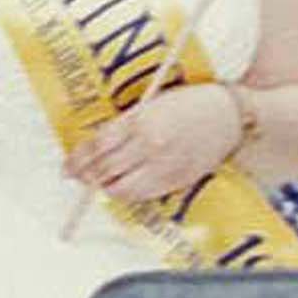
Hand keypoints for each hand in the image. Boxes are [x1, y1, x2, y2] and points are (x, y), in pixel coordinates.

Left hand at [64, 82, 244, 204]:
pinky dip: (126, 193)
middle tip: (74, 176)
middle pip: (104, 168)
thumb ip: (126, 123)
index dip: (78, 159)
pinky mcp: (176, 180)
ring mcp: (164, 166)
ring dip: (104, 187)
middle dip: (85, 175)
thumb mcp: (153, 102)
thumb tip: (96, 145)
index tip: (67, 165)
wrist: (229, 116)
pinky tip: (121, 187)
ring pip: (120, 188)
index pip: (98, 146)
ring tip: (98, 182)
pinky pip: (142, 195)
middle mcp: (150, 145)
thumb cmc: (191, 102)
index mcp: (142, 120)